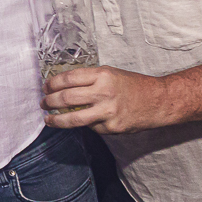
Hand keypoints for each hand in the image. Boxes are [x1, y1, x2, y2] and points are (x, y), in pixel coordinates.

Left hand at [42, 65, 172, 133]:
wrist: (158, 101)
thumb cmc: (134, 86)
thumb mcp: (111, 74)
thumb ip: (89, 79)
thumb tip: (63, 86)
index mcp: (103, 75)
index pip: (68, 78)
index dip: (52, 83)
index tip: (45, 87)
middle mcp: (104, 92)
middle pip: (66, 98)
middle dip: (49, 101)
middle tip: (43, 103)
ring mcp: (107, 111)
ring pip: (73, 118)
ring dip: (56, 119)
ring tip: (48, 119)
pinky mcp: (111, 127)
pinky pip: (91, 127)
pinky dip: (84, 124)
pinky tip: (83, 121)